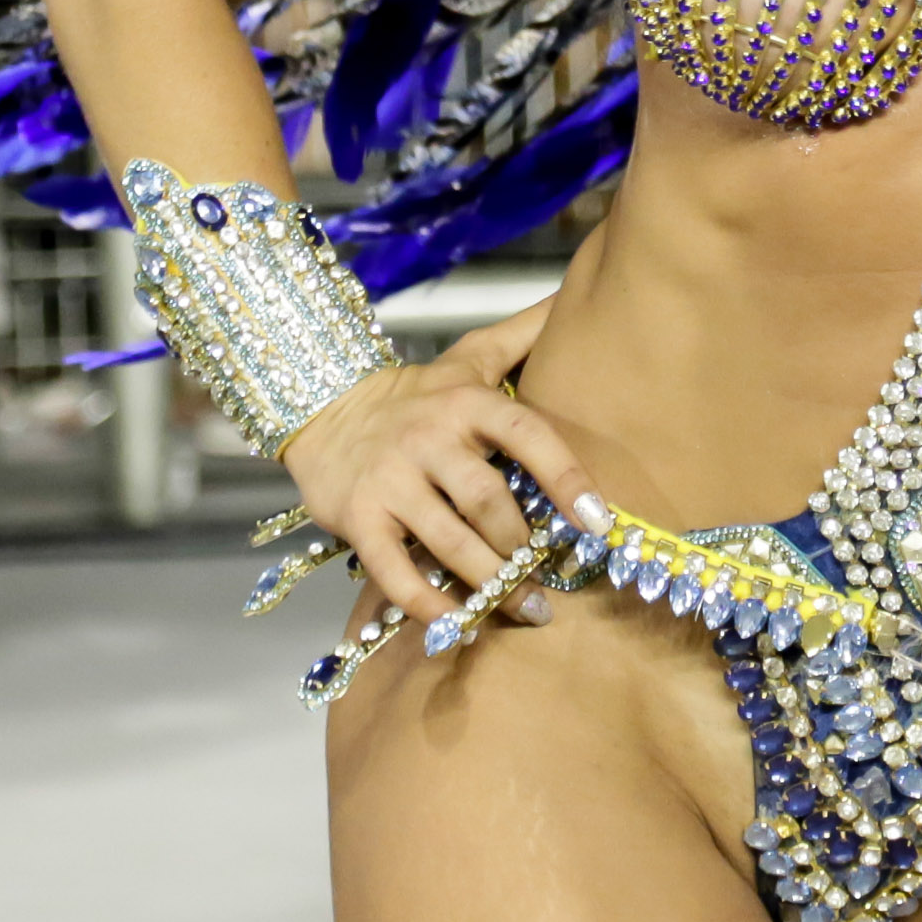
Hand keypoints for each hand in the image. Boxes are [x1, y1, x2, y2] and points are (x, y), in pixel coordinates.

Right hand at [281, 348, 607, 629]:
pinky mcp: (359, 520)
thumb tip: (574, 296)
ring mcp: (391, 482)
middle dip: (527, 551)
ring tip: (529, 611)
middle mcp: (429, 438)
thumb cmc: (415, 393)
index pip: (528, 436)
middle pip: (491, 504)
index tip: (600, 522)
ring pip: (452, 544)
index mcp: (466, 401)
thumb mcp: (468, 356)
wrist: (321, 408)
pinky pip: (399, 574)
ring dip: (495, 587)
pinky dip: (434, 608)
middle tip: (554, 583)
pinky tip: (465, 626)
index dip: (567, 478)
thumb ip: (524, 333)